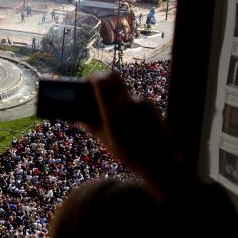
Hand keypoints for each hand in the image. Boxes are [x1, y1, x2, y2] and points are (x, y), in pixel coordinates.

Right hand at [85, 72, 187, 198]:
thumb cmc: (129, 154)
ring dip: (116, 94)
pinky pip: (134, 99)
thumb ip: (90, 126)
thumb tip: (78, 118)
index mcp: (112, 111)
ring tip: (115, 110)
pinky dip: (128, 104)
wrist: (159, 160)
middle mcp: (126, 102)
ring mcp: (140, 102)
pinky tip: (129, 117)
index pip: (101, 81)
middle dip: (103, 78)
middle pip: (112, 76)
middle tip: (97, 85)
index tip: (88, 80)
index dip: (93, 77)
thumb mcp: (106, 140)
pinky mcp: (150, 104)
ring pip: (123, 90)